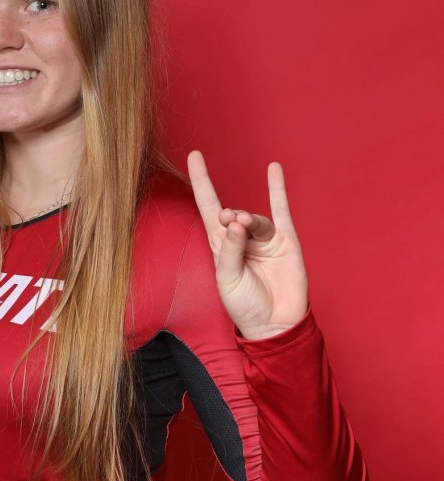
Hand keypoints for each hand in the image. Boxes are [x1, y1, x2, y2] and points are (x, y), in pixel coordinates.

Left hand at [187, 149, 308, 340]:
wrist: (274, 324)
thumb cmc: (245, 305)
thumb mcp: (228, 280)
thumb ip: (230, 250)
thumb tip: (236, 222)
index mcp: (220, 246)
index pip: (208, 207)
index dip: (201, 182)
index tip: (194, 156)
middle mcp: (241, 238)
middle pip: (231, 215)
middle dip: (229, 216)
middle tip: (229, 220)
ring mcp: (264, 239)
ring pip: (255, 219)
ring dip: (250, 220)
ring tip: (245, 225)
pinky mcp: (286, 241)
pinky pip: (281, 210)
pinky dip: (277, 189)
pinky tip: (273, 169)